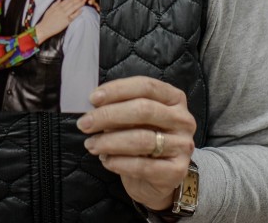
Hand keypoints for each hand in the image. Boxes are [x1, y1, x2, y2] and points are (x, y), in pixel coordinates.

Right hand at [35, 0, 86, 40]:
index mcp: (57, 7)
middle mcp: (61, 10)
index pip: (66, 0)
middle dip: (77, 0)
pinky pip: (73, 16)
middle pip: (71, 3)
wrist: (44, 28)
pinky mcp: (66, 21)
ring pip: (73, 8)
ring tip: (83, 2)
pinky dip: (77, 13)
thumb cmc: (46, 20)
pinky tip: (81, 10)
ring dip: (79, 4)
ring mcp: (64, 15)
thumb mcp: (49, 10)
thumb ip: (54, 4)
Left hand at [78, 76, 196, 210]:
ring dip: (110, 141)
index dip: (118, 90)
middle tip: (84, 124)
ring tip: (91, 145)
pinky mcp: (177, 170)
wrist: (156, 180)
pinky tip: (106, 161)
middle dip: (108, 115)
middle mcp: (183, 119)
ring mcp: (183, 145)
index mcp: (173, 98)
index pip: (146, 86)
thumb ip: (119, 109)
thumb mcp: (133, 121)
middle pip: (144, 110)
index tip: (93, 98)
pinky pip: (143, 165)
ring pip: (142, 139)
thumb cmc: (143, 142)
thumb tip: (93, 106)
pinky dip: (119, 162)